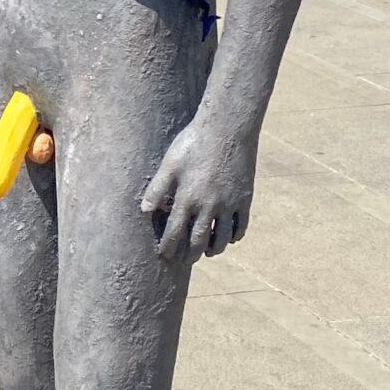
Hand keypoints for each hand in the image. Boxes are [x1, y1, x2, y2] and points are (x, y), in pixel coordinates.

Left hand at [141, 117, 255, 261]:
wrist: (228, 128)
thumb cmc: (194, 142)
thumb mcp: (170, 163)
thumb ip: (157, 188)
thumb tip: (144, 211)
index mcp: (187, 198)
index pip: (174, 233)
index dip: (168, 247)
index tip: (164, 255)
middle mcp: (208, 206)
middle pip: (199, 241)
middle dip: (190, 255)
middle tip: (185, 261)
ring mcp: (229, 204)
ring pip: (222, 239)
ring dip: (214, 249)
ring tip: (207, 252)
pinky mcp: (245, 199)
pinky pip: (241, 227)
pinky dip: (235, 237)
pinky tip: (229, 238)